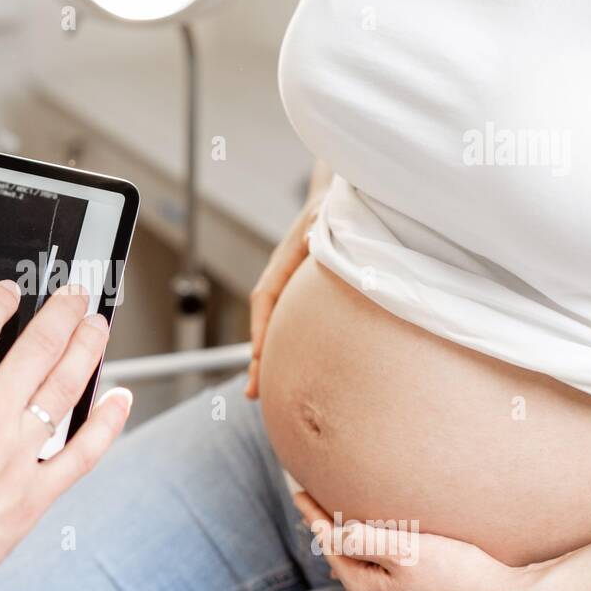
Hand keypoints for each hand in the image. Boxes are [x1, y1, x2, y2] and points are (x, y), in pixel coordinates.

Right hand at [0, 281, 131, 590]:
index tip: (7, 293)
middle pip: (38, 348)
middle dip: (61, 314)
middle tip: (75, 296)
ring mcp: (15, 456)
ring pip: (66, 389)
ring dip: (87, 351)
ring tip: (98, 327)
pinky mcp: (32, 498)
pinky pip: (82, 454)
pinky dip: (107, 425)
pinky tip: (119, 401)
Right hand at [245, 192, 324, 398]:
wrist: (338, 197)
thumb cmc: (335, 208)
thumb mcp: (329, 215)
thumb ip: (320, 228)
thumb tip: (311, 235)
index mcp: (283, 259)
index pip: (266, 296)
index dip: (261, 327)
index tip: (258, 357)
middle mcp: (280, 276)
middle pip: (264, 321)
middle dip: (258, 358)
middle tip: (253, 394)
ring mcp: (288, 286)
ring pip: (273, 326)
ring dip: (266, 358)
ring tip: (258, 393)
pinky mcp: (300, 294)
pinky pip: (287, 324)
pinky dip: (283, 346)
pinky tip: (285, 368)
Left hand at [291, 490, 567, 590]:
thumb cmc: (460, 576)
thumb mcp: (407, 552)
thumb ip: (363, 540)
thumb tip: (330, 531)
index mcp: (364, 586)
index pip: (328, 542)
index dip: (313, 513)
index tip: (298, 489)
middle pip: (340, 555)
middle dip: (326, 527)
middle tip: (313, 499)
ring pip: (359, 565)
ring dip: (348, 540)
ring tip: (337, 518)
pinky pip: (379, 572)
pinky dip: (369, 552)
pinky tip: (375, 544)